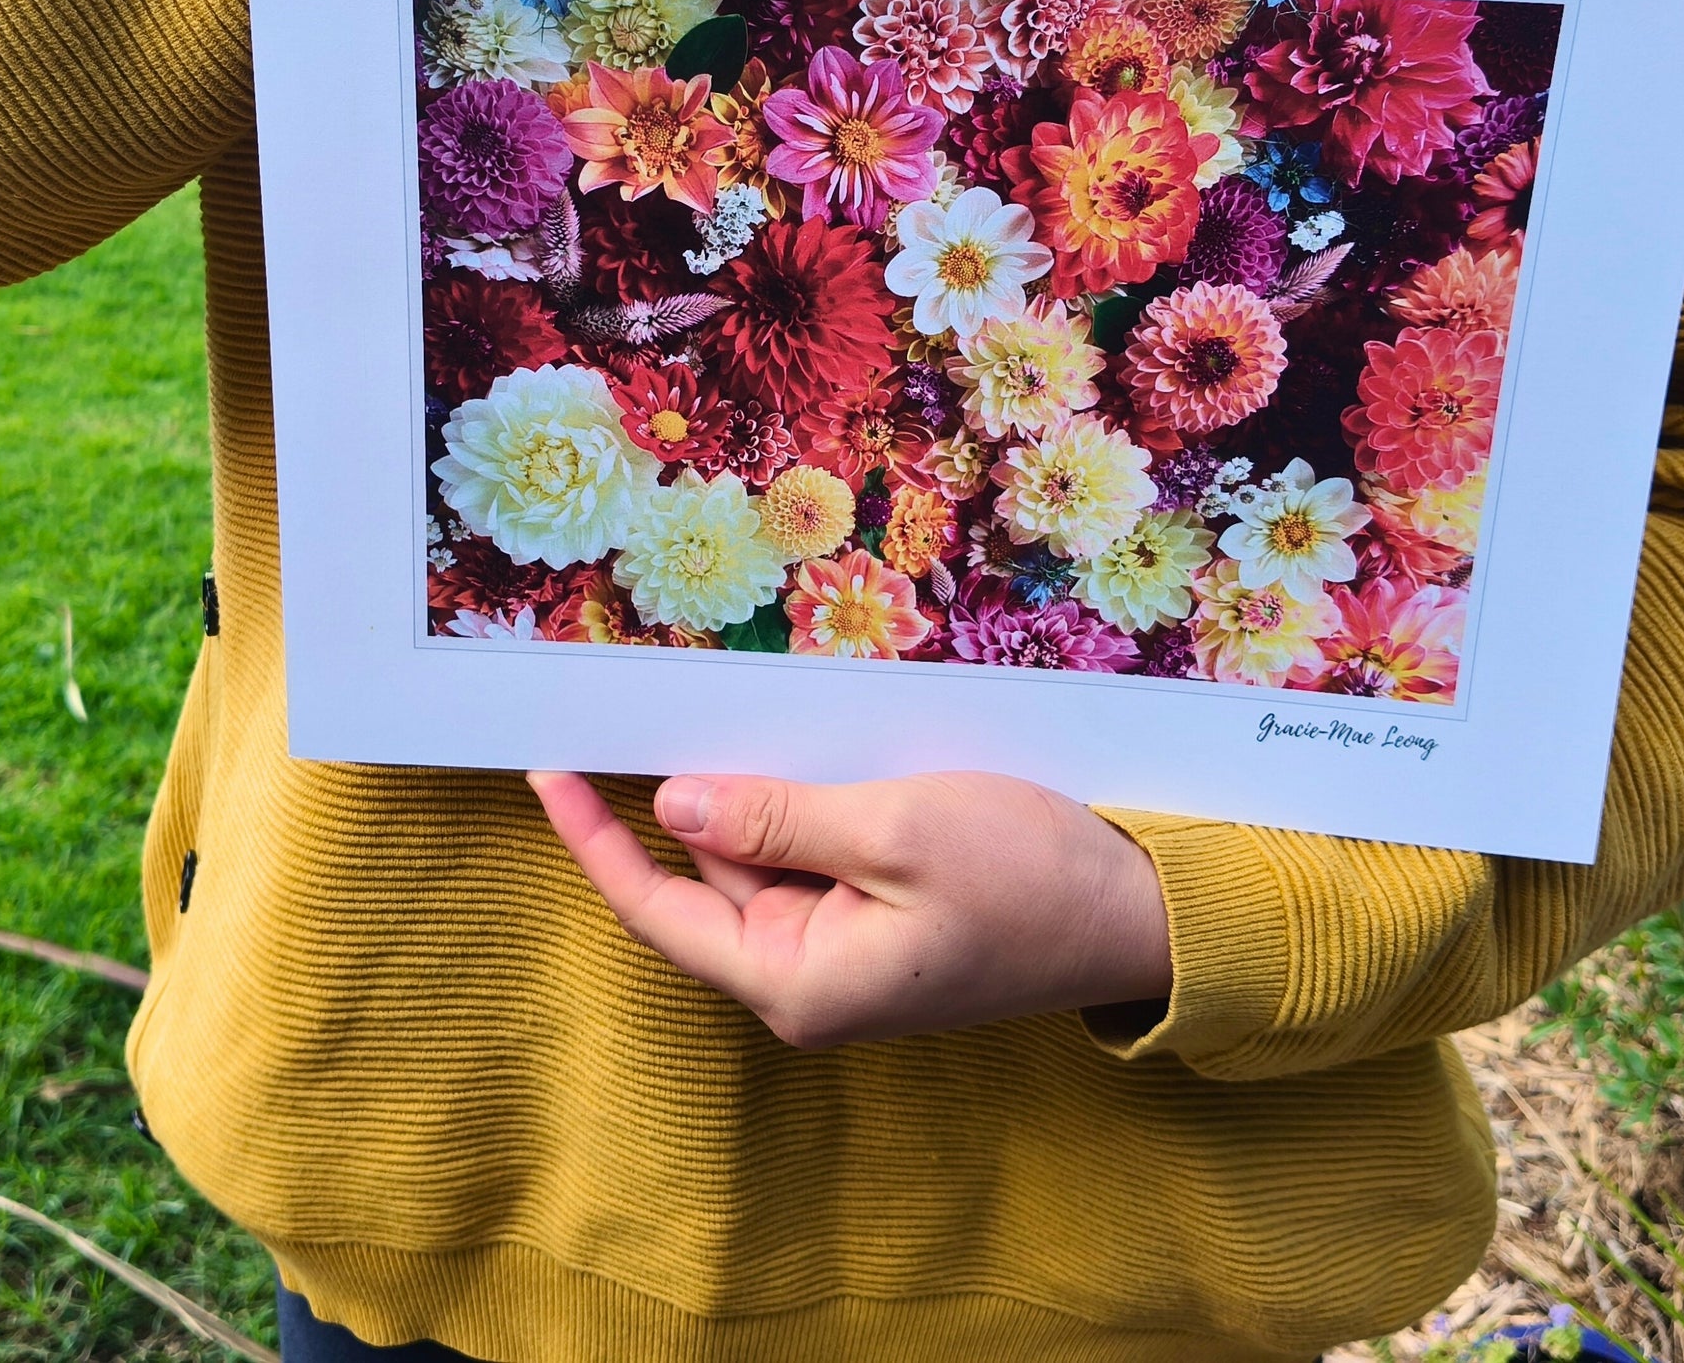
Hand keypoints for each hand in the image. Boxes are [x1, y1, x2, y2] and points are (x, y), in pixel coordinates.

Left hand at [529, 768, 1171, 1047]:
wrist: (1136, 911)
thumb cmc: (1026, 878)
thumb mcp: (895, 829)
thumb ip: (776, 819)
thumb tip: (671, 806)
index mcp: (797, 981)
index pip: (659, 911)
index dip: (595, 841)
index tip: (547, 772)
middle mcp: (808, 976)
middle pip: (709, 879)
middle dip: (683, 797)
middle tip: (644, 702)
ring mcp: (847, 949)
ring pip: (762, 857)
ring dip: (749, 791)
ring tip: (738, 710)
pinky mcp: (880, 919)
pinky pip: (812, 853)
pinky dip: (796, 800)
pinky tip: (800, 743)